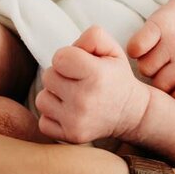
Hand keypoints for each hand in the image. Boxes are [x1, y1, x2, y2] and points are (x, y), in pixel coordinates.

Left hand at [36, 25, 149, 143]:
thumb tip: (70, 49)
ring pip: (42, 99)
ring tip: (73, 97)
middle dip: (60, 76)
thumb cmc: (116, 77)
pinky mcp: (71, 136)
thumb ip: (92, 37)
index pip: (59, 58)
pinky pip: (43, 122)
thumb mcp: (112, 50)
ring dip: (54, 96)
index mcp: (96, 75)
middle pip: (48, 77)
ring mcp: (76, 121)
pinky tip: (70, 112)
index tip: (79, 65)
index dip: (67, 58)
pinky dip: (53, 117)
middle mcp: (85, 100)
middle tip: (77, 81)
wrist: (132, 113)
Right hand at [126, 0, 174, 105]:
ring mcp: (174, 38)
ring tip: (157, 55)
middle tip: (164, 68)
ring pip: (145, 69)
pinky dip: (135, 49)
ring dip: (146, 65)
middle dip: (157, 81)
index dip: (174, 98)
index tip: (171, 93)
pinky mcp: (157, 24)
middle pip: (159, 85)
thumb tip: (166, 123)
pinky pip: (135, 48)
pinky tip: (145, 46)